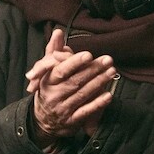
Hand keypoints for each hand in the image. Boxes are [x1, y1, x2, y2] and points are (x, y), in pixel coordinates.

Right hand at [27, 29, 117, 143]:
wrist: (42, 121)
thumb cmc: (49, 90)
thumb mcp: (47, 72)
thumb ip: (54, 50)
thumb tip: (58, 31)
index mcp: (47, 81)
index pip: (60, 70)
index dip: (74, 62)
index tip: (88, 54)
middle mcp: (54, 95)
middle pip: (75, 81)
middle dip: (93, 70)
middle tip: (108, 60)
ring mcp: (63, 109)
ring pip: (82, 94)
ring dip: (98, 82)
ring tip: (111, 71)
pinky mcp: (72, 121)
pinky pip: (86, 111)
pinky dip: (97, 103)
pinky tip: (108, 95)